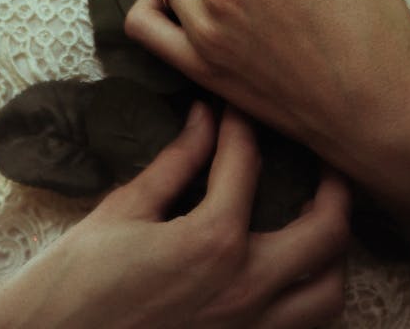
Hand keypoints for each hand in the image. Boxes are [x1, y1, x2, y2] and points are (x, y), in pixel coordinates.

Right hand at [0, 104, 349, 328]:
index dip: (241, 124)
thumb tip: (204, 118)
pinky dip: (309, 301)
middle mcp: (245, 289)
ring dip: (331, 254)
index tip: (235, 108)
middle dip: (333, 184)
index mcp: (213, 241)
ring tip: (315, 223)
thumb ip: (175, 163)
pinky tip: (290, 276)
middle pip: (327, 230)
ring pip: (329, 294)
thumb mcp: (123, 210)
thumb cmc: (75, 282)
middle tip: (322, 160)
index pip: (248, 163)